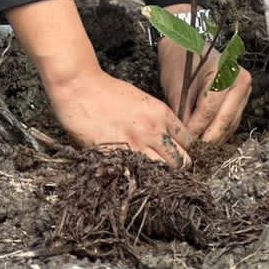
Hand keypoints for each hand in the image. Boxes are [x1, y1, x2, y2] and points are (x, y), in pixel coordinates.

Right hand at [5, 0, 192, 165]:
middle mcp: (154, 131)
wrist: (80, 87)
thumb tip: (163, 139)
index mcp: (161, 114)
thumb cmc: (107, 91)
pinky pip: (137, 177)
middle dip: (179, 168)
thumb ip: (155, 120)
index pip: (188, 140)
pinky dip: (139, 180)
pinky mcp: (117, 158)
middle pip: (183, 161)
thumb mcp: (140, 100)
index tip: (179, 156)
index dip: (184, 150)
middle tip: (171, 173)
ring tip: (156, 181)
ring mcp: (136, 147)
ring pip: (164, 173)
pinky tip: (136, 181)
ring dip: (162, 178)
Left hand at [156, 17, 251, 143]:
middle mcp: (240, 81)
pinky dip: (219, 131)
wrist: (188, 47)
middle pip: (224, 121)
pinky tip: (206, 138)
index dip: (195, 130)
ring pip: (230, 124)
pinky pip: (232, 121)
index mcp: (222, 73)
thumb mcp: (176, 87)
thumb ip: (182, 114)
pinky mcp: (243, 98)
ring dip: (214, 138)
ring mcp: (245, 90)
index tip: (184, 144)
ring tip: (198, 149)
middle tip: (192, 153)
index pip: (208, 111)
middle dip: (207, 139)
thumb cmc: (180, 63)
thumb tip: (185, 140)